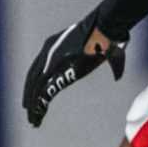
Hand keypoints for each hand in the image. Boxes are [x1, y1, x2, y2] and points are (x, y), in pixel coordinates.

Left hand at [20, 9, 126, 127]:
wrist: (106, 26)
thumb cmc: (109, 38)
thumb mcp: (106, 54)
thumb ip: (112, 66)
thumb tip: (117, 77)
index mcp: (56, 48)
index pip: (40, 71)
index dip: (37, 87)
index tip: (37, 101)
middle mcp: (48, 52)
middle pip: (33, 78)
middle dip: (31, 97)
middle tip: (30, 114)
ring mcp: (49, 57)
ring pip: (35, 85)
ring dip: (33, 103)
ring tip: (33, 120)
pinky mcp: (54, 64)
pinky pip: (41, 85)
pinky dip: (37, 100)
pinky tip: (36, 112)